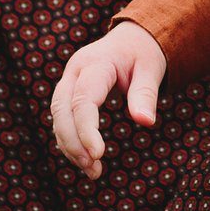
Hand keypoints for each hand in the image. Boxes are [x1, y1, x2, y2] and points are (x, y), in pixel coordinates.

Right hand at [49, 21, 166, 177]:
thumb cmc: (143, 54)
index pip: (83, 100)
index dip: (86, 129)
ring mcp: (68, 82)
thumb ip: (145, 93)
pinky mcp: (68, 94)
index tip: (99, 155)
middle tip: (92, 168)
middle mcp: (75, 71)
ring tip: (93, 171)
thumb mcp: (151, 68)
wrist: (130, 39)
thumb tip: (146, 122)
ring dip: (71, 146)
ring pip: (58, 117)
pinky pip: (63, 120)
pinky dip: (71, 141)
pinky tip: (86, 159)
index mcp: (95, 62)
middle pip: (62, 109)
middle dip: (73, 142)